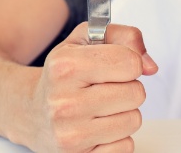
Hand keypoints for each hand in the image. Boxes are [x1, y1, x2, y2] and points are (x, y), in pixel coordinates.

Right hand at [24, 22, 157, 152]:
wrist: (30, 112)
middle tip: (106, 88)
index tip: (117, 65)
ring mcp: (70, 134)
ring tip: (101, 107)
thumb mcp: (87, 39)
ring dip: (124, 112)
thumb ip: (126, 37)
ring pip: (134, 120)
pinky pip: (126, 146)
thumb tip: (150, 66)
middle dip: (128, 87)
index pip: (131, 63)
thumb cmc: (65, 74)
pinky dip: (118, 137)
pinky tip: (98, 127)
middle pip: (136, 93)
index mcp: (65, 66)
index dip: (131, 62)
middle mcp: (64, 102)